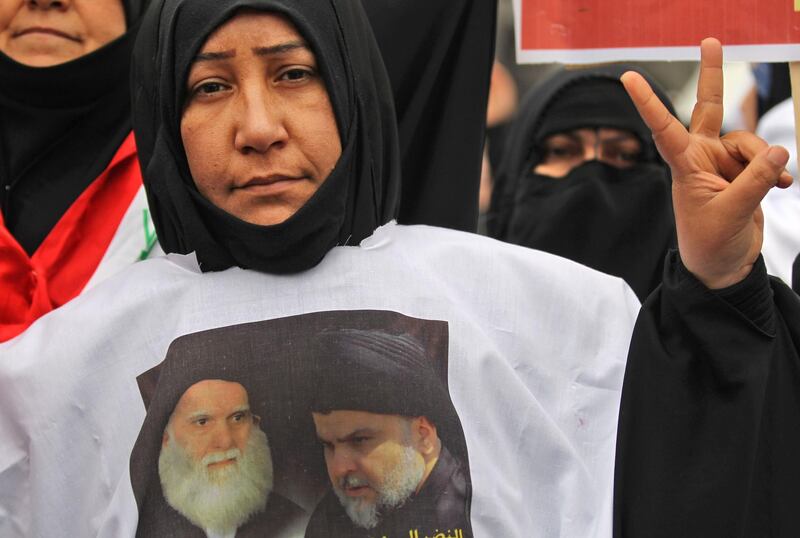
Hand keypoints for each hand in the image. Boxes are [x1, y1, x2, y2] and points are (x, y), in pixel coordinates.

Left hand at [621, 38, 792, 288]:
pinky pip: (765, 158)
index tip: (627, 77)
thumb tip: (779, 152)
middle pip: (709, 108)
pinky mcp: (742, 173)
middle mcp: (701, 158)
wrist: (722, 267)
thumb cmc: (712, 244)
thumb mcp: (732, 214)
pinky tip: (782, 186)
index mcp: (684, 165)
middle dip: (713, 74)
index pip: (664, 128)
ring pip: (750, 140)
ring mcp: (723, 163)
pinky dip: (775, 170)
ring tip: (771, 186)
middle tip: (709, 39)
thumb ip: (755, 182)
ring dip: (763, 159)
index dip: (648, 102)